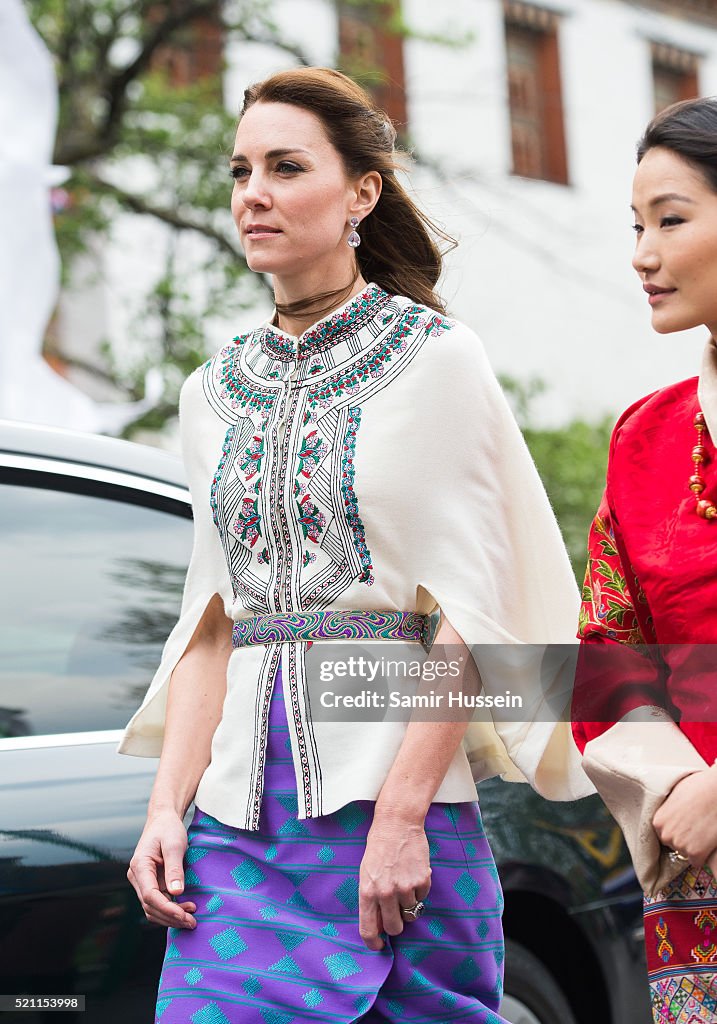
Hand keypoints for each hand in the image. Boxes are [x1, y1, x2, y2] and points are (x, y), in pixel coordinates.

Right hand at [127, 809, 196, 928]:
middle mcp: (137, 877)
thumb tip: (176, 893)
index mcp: (140, 866)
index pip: (150, 896)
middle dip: (171, 917)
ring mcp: (142, 882)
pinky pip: (157, 902)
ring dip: (170, 917)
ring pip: (152, 908)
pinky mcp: (150, 884)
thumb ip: (174, 868)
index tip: (185, 915)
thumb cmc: (168, 829)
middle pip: (150, 906)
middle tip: (193, 922)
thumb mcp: (174, 845)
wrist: (163, 820)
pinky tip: (185, 911)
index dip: (167, 909)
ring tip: (191, 919)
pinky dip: (170, 910)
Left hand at [358, 813, 430, 950]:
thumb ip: (371, 900)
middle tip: (395, 913)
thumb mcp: (366, 874)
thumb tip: (378, 925)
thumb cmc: (378, 849)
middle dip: (395, 925)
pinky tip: (412, 874)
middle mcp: (386, 893)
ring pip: (410, 914)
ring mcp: (406, 887)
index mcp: (367, 892)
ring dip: (408, 905)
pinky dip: (418, 890)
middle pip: (394, 928)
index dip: (373, 943)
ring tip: (403, 883)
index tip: (379, 946)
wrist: (396, 824)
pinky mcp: (422, 880)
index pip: (368, 929)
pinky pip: (422, 897)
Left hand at [653, 766, 716, 870]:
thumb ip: (668, 809)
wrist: (715, 791)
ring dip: (693, 847)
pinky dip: (702, 856)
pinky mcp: (695, 853)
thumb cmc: (698, 787)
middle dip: (683, 839)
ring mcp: (680, 845)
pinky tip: (707, 842)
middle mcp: (665, 835)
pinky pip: (696, 862)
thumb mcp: (674, 794)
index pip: (663, 834)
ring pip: (685, 853)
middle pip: (673, 845)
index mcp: (658, 821)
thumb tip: (670, 814)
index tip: (684, 825)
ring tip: (703, 831)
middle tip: (695, 827)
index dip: (675, 830)